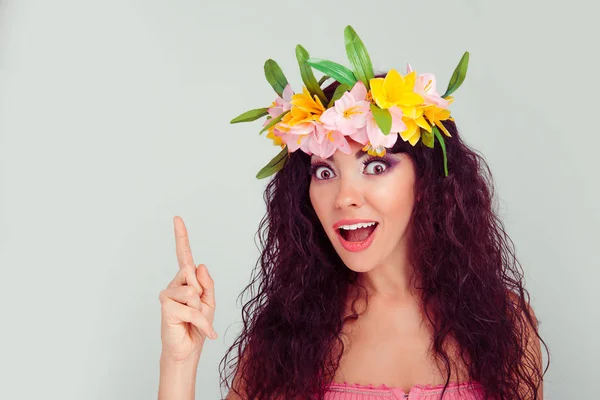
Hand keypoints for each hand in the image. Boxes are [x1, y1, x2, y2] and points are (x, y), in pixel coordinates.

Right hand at [158, 216, 216, 362]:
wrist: (188, 351)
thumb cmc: (197, 327)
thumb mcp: (209, 303)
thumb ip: (207, 284)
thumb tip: (200, 265)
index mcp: (186, 281)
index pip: (184, 256)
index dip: (181, 237)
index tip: (177, 218)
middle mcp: (175, 285)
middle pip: (194, 276)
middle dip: (202, 295)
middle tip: (199, 312)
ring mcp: (168, 294)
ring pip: (193, 292)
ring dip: (201, 311)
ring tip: (197, 323)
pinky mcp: (166, 306)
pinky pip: (191, 307)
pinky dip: (201, 321)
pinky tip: (201, 330)